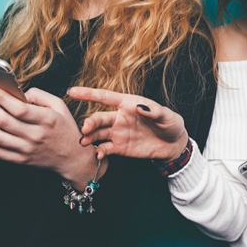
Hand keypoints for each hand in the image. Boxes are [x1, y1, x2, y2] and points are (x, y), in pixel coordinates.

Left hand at [0, 84, 99, 184]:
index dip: (0, 96)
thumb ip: (39, 95)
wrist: (71, 157)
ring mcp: (26, 150)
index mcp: (47, 120)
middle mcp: (36, 136)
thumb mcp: (59, 106)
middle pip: (3, 121)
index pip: (18, 108)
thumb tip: (17, 92)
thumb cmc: (64, 128)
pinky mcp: (20, 160)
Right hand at [68, 86, 187, 160]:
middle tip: (85, 129)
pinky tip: (97, 154)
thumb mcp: (167, 116)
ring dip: (89, 137)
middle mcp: (119, 117)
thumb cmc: (171, 124)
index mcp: (128, 104)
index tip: (72, 92)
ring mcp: (118, 132)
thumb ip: (154, 111)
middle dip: (90, 122)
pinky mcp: (119, 147)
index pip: (105, 97)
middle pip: (99, 117)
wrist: (173, 145)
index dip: (88, 94)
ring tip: (84, 142)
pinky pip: (105, 148)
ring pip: (98, 133)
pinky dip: (99, 151)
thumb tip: (139, 106)